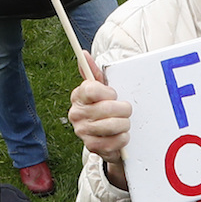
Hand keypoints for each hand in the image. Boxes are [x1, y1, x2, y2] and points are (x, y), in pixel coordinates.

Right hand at [66, 55, 132, 180]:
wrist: (104, 135)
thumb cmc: (103, 107)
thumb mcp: (101, 89)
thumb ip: (94, 72)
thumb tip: (84, 54)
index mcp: (78, 96)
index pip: (91, 88)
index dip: (108, 92)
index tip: (113, 95)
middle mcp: (76, 114)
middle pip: (107, 108)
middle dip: (123, 110)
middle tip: (124, 111)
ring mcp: (82, 131)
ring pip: (114, 125)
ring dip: (124, 124)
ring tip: (123, 123)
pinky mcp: (91, 147)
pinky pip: (114, 142)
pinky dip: (122, 139)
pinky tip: (120, 135)